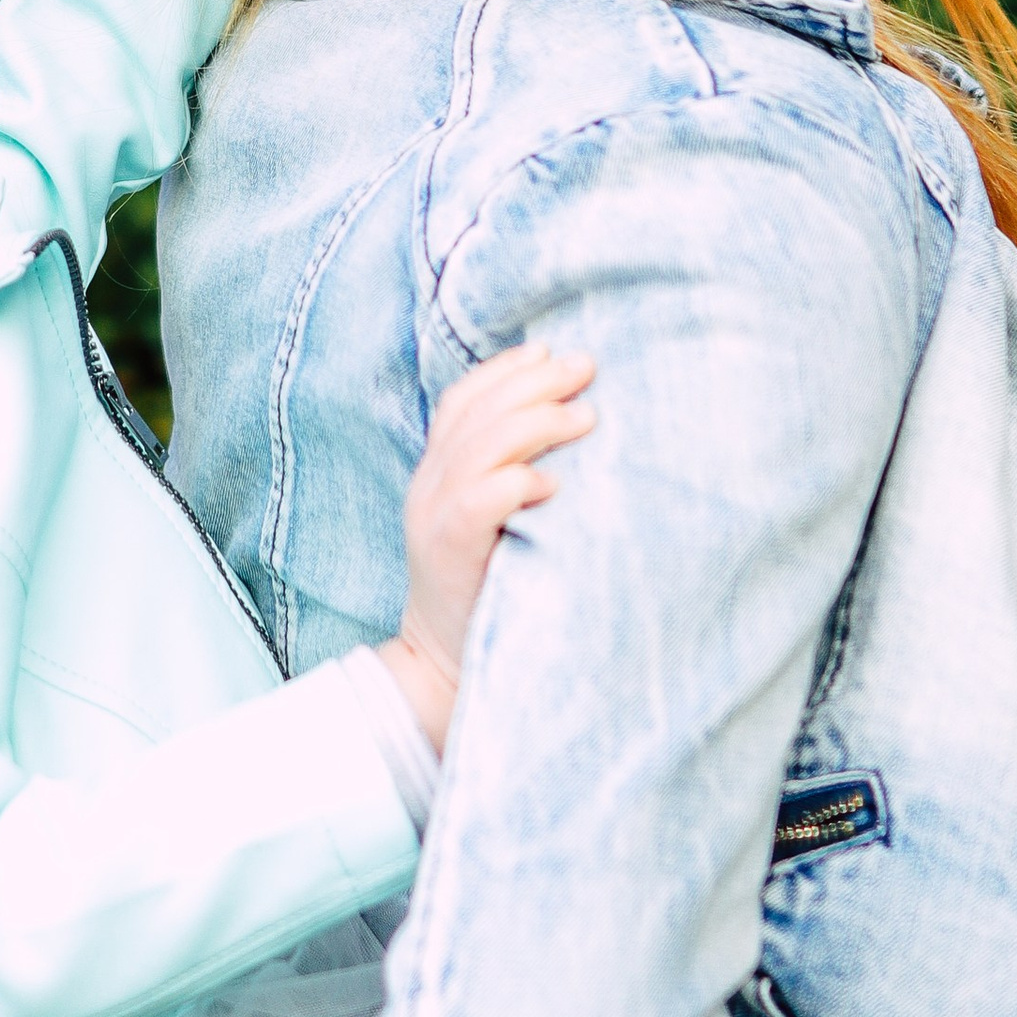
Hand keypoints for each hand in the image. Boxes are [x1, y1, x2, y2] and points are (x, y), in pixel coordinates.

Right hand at [379, 342, 596, 748]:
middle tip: (587, 369)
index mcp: (436, 474)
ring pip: (481, 445)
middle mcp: (428, 486)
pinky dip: (518, 482)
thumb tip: (575, 428)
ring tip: (587, 417)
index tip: (553, 349)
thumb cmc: (485, 592)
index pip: (464, 400)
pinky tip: (555, 482)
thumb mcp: (488, 524)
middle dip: (535, 381)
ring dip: (538, 422)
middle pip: (477, 411)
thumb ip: (509, 478)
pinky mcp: (448, 552)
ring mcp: (432, 517)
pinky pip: (479, 500)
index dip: (506, 369)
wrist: (441, 668)